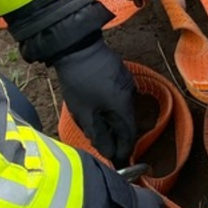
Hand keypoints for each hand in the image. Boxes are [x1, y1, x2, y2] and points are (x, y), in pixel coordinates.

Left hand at [51, 37, 137, 166]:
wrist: (76, 46)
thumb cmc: (79, 81)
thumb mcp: (84, 113)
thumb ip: (98, 134)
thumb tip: (109, 152)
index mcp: (123, 106)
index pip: (129, 136)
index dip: (124, 150)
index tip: (119, 162)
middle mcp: (130, 95)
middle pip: (127, 122)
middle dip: (118, 137)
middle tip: (106, 147)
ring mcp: (126, 82)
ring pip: (123, 109)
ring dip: (113, 122)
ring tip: (99, 129)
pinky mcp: (120, 74)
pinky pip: (119, 97)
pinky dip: (111, 108)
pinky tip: (98, 109)